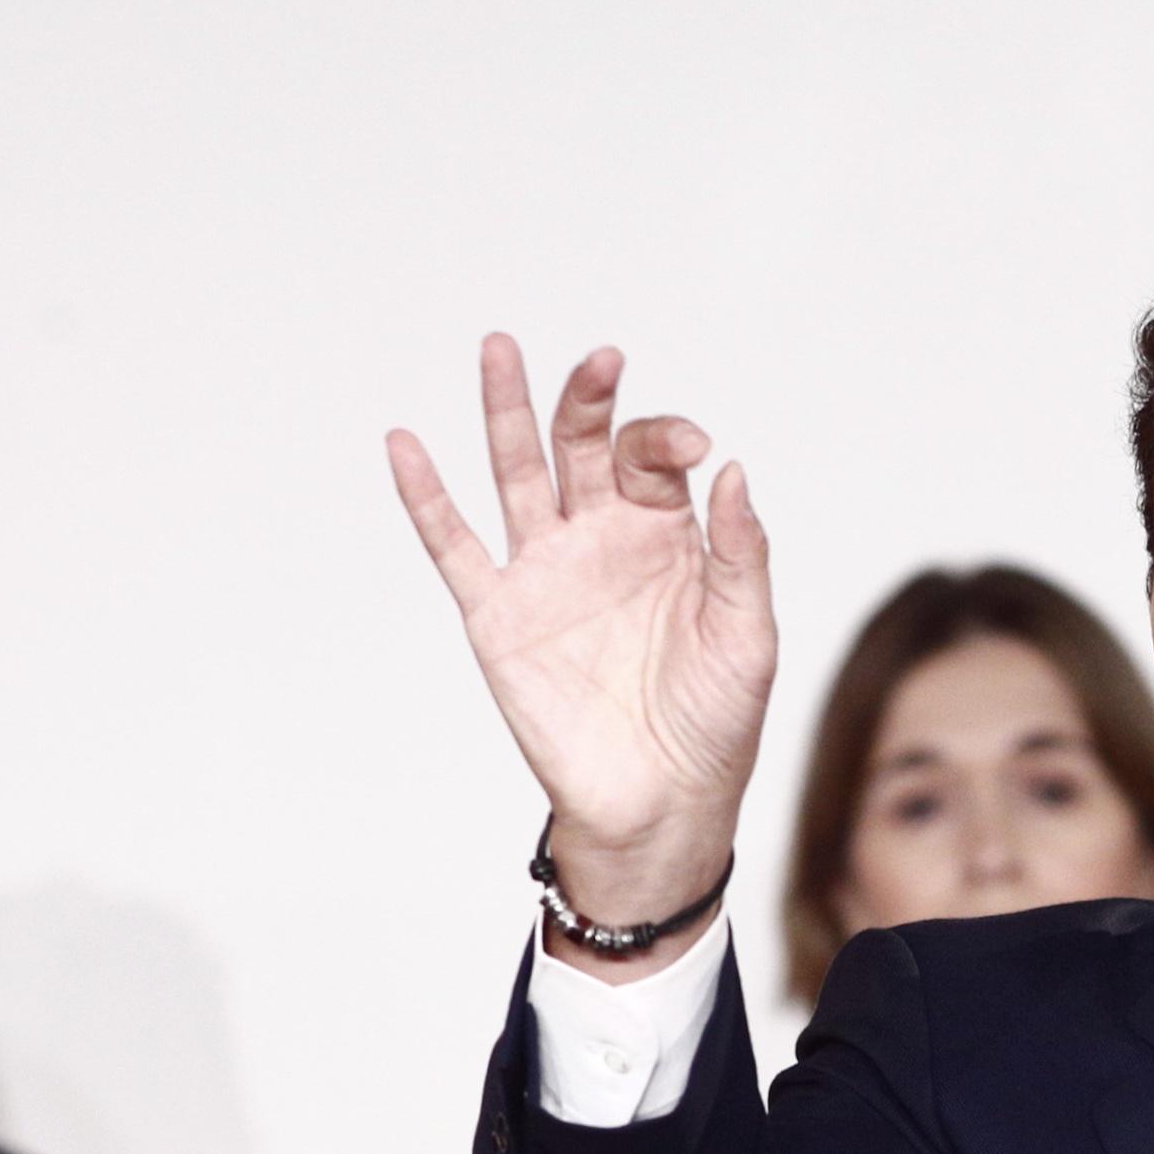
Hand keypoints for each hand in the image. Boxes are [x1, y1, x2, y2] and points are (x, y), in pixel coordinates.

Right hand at [388, 337, 776, 960]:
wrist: (660, 804)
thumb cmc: (714, 723)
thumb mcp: (748, 635)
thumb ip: (741, 552)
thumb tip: (733, 469)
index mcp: (666, 537)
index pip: (653, 459)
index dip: (668, 439)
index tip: (695, 448)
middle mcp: (601, 540)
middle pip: (582, 446)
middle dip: (587, 399)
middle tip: (600, 360)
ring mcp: (546, 572)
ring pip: (515, 474)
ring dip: (506, 411)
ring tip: (499, 348)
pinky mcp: (499, 615)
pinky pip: (453, 546)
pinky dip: (426, 496)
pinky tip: (405, 444)